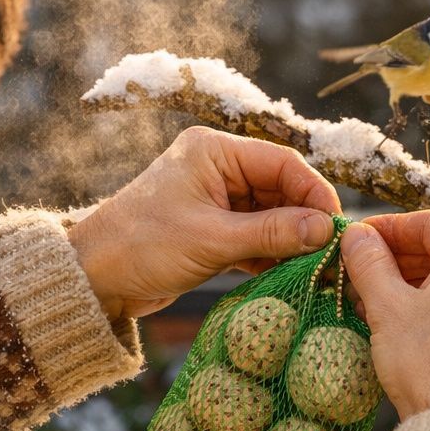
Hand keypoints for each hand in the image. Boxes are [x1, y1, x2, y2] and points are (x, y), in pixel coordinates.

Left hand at [68, 127, 341, 321]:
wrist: (93, 279)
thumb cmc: (142, 247)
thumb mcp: (213, 240)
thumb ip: (272, 233)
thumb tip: (326, 230)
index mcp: (215, 151)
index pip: (283, 163)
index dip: (315, 193)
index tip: (336, 227)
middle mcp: (219, 169)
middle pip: (282, 189)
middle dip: (306, 221)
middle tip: (333, 254)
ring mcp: (218, 201)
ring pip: (273, 216)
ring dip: (293, 242)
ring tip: (318, 268)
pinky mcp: (215, 231)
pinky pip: (258, 238)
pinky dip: (274, 256)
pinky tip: (292, 275)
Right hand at [342, 210, 429, 427]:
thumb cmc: (426, 366)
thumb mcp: (387, 308)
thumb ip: (369, 263)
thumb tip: (356, 236)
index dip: (393, 228)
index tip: (364, 239)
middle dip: (406, 262)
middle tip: (368, 273)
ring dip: (425, 290)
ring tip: (386, 305)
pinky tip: (419, 332)